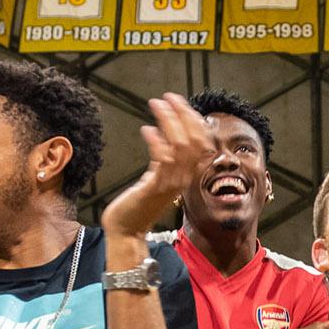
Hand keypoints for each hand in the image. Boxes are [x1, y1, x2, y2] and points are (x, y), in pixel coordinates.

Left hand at [100, 93, 214, 237]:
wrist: (126, 231)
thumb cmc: (138, 205)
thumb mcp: (157, 178)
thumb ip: (165, 160)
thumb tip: (162, 134)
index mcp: (187, 175)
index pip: (202, 142)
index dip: (194, 119)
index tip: (180, 102)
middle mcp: (183, 178)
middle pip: (195, 140)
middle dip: (183, 114)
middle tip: (169, 97)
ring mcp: (171, 183)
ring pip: (181, 145)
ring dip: (169, 121)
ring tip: (156, 104)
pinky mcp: (156, 187)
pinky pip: (162, 158)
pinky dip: (156, 140)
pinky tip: (146, 130)